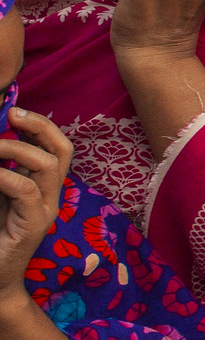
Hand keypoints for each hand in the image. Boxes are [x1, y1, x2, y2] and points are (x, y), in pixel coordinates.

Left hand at [0, 109, 73, 292]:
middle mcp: (51, 196)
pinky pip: (26, 190)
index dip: (41, 126)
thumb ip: (2, 173)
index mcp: (44, 187)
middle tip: (13, 114)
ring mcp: (46, 211)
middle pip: (62, 151)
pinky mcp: (34, 225)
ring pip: (49, 166)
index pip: (57, 148)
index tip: (14, 113)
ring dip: (17, 149)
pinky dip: (6, 176)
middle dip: (40, 126)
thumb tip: (0, 143)